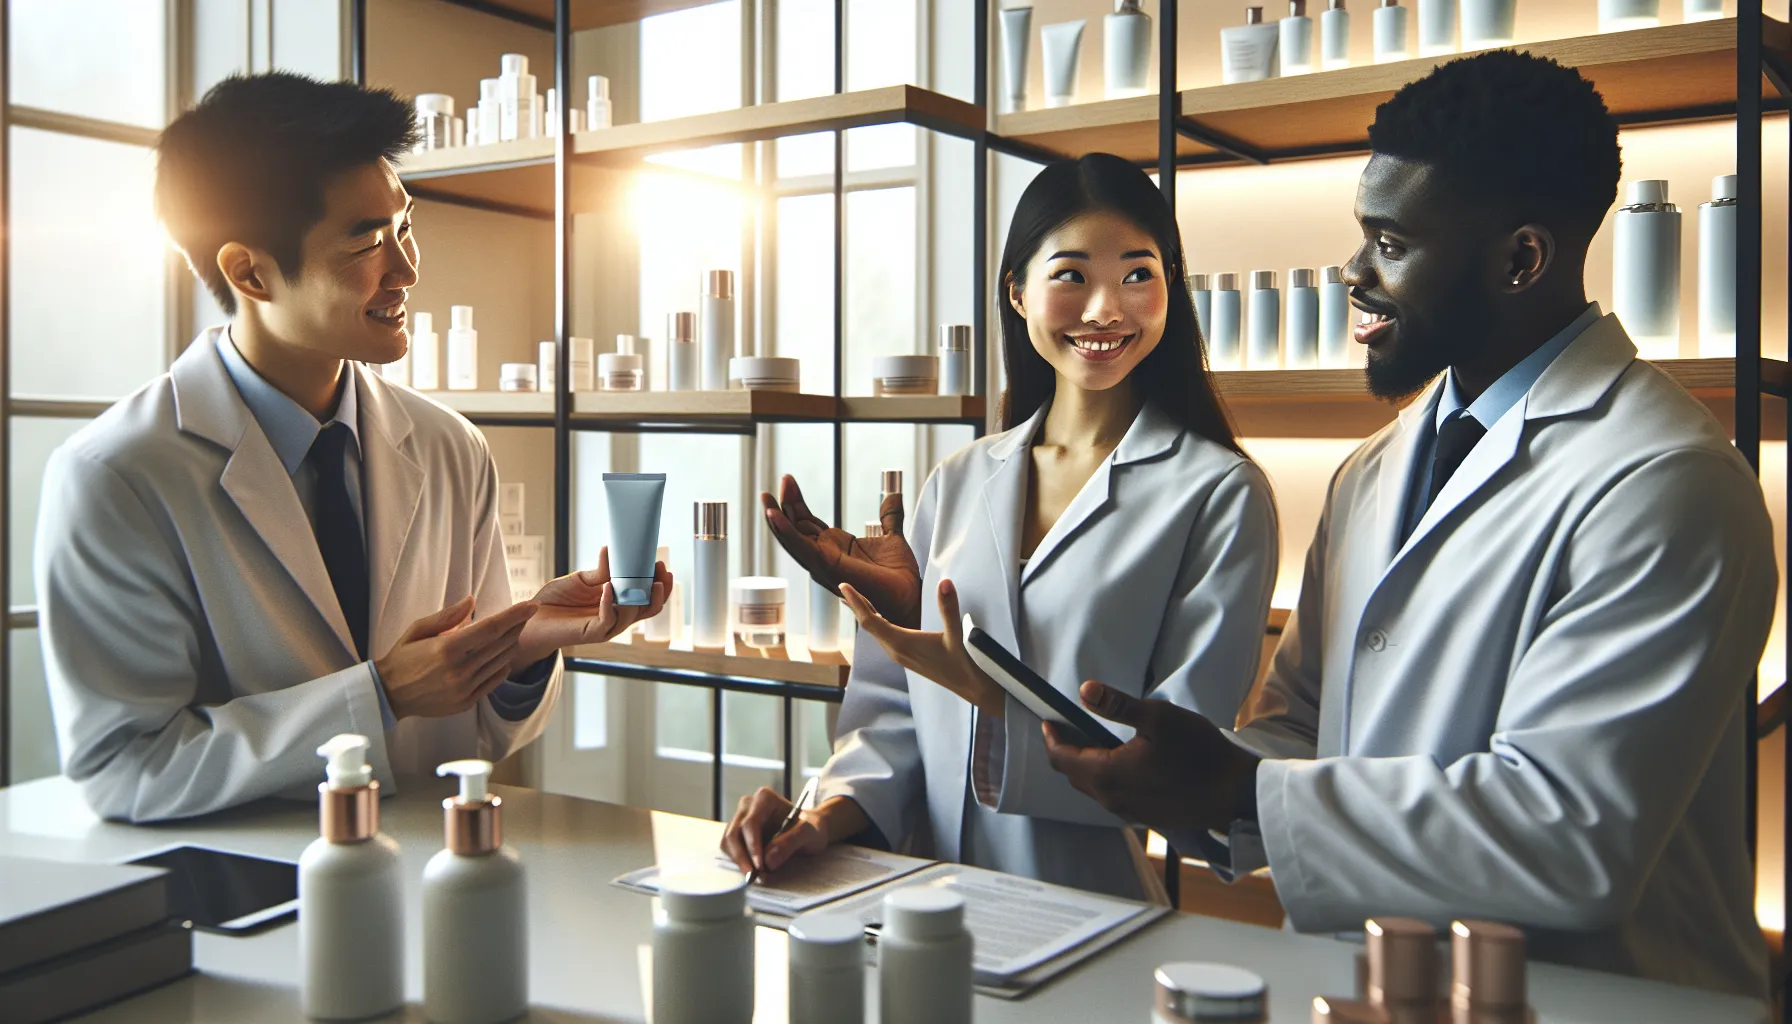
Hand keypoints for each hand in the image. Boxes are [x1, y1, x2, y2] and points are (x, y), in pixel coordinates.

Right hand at [374, 596, 539, 719]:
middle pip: (500, 644)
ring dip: (510, 645)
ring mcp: (464, 689)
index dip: (514, 615)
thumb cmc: (402, 658)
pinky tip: (502, 657)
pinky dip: (502, 667)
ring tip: (513, 633)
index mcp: (447, 649)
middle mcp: (459, 670)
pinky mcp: (466, 702)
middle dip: (517, 627)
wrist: (388, 694)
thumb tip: (472, 601)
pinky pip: (493, 682)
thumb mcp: (418, 630)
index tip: (531, 605)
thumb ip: (447, 616)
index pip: (491, 628)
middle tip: (525, 615)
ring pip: (500, 662)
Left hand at [510, 547, 671, 670]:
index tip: (661, 564)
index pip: (648, 598)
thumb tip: (611, 550)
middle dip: (660, 591)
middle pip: (649, 609)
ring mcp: (606, 628)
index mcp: (618, 605)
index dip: (659, 584)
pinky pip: (608, 619)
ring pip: (632, 615)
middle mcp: (617, 618)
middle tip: (662, 570)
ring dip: (637, 595)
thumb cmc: (556, 601)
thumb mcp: (581, 581)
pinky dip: (610, 602)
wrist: (531, 619)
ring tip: (638, 574)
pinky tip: (608, 587)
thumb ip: (600, 572)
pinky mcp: (592, 633)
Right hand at [720, 789, 868, 875]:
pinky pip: (729, 849)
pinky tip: (753, 869)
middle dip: (742, 858)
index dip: (752, 847)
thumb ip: (791, 843)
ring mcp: (740, 818)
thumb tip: (768, 860)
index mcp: (765, 798)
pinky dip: (738, 861)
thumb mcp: (810, 834)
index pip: (750, 824)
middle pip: (734, 834)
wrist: (810, 830)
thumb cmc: (811, 828)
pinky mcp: (737, 832)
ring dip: (739, 861)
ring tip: (756, 875)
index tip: (760, 866)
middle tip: (754, 877)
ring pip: (728, 842)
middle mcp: (748, 805)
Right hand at [762, 474, 921, 628]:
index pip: (806, 522)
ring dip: (777, 517)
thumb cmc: (899, 577)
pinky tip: (775, 515)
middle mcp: (824, 556)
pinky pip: (801, 548)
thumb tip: (894, 496)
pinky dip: (786, 532)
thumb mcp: (892, 537)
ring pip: (792, 539)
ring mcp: (823, 563)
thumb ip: (889, 516)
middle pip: (796, 527)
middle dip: (785, 503)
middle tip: (781, 480)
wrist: (910, 595)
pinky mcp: (826, 567)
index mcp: (835, 547)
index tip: (788, 480)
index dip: (796, 502)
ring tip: (766, 498)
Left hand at [840, 578, 1004, 717]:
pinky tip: (877, 615)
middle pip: (868, 625)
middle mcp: (895, 650)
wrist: (967, 686)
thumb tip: (945, 583)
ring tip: (855, 597)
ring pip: (875, 631)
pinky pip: (882, 636)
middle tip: (844, 586)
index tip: (843, 586)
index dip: (856, 602)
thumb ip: (949, 608)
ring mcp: (898, 654)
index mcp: (901, 643)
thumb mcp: (956, 634)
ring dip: (864, 614)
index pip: (870, 620)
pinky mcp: (904, 656)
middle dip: (856, 605)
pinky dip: (875, 622)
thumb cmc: (960, 661)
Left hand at [1041, 681, 1260, 833]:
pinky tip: (1125, 759)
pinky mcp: (1144, 816)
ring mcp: (1128, 812)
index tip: (1049, 720)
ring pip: (1093, 787)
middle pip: (1073, 775)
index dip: (1051, 738)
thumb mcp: (1159, 717)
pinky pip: (1113, 795)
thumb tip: (1084, 690)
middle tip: (1070, 725)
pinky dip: (1107, 776)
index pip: (1061, 759)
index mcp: (1107, 775)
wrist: (1235, 794)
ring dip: (1088, 764)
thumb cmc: (1200, 753)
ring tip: (1096, 738)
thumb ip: (1117, 705)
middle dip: (1067, 750)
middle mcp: (1111, 799)